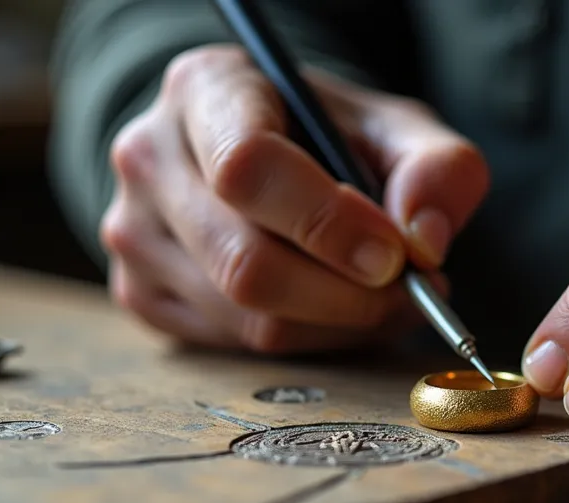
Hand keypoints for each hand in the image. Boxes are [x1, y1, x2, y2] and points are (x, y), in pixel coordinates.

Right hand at [101, 45, 488, 351]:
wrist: (262, 154)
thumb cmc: (328, 138)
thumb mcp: (396, 129)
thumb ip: (435, 169)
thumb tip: (426, 240)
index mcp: (206, 89)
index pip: (247, 168)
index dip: (327, 223)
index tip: (393, 254)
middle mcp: (150, 157)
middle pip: (244, 261)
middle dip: (347, 296)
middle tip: (411, 293)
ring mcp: (133, 231)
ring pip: (245, 319)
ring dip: (338, 326)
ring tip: (386, 300)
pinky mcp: (140, 292)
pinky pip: (233, 347)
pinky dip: (306, 343)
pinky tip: (338, 312)